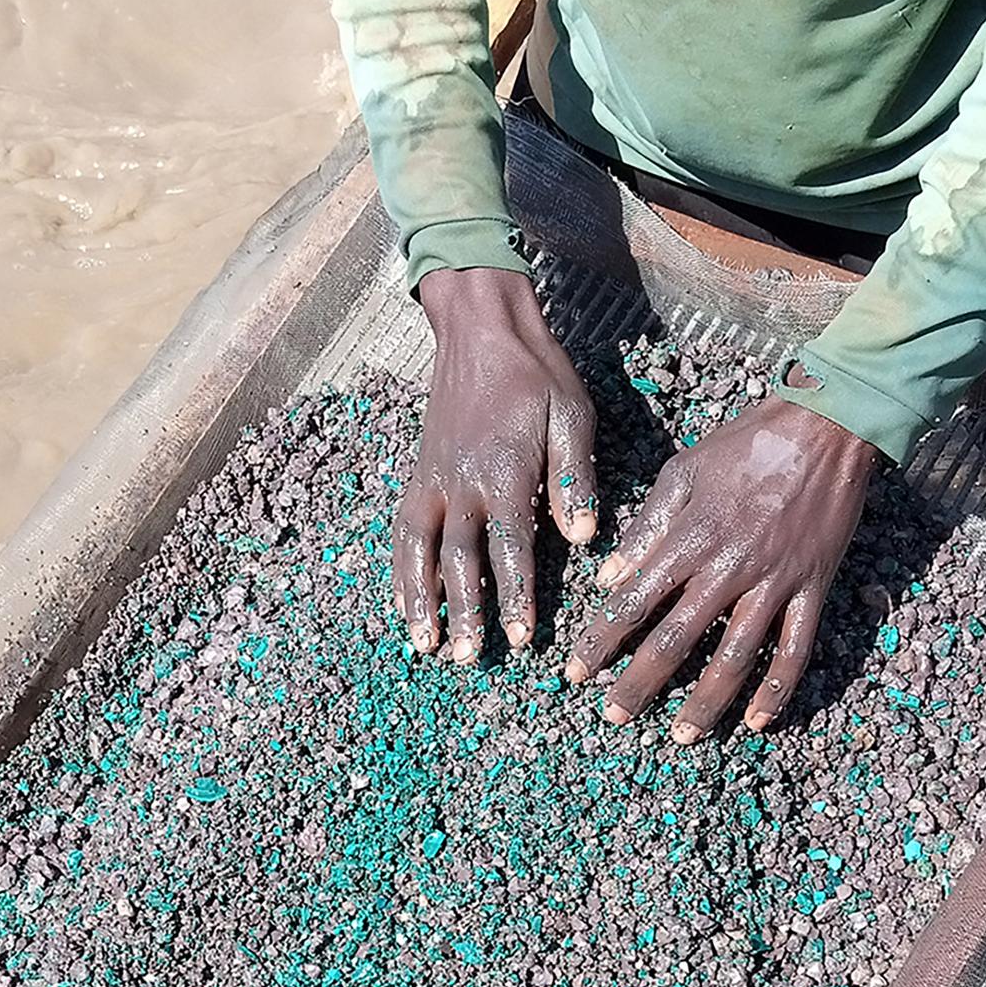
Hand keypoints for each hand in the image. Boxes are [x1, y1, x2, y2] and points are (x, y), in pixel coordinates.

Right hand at [398, 267, 598, 661]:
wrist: (480, 329)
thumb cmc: (536, 374)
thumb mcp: (570, 415)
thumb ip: (574, 477)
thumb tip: (585, 537)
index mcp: (505, 470)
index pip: (509, 546)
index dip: (514, 595)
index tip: (519, 638)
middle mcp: (461, 482)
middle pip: (458, 558)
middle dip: (464, 611)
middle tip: (469, 657)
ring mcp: (434, 479)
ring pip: (419, 549)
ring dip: (420, 599)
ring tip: (424, 644)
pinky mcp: (419, 474)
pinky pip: (403, 529)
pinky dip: (401, 569)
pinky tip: (403, 602)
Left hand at [563, 392, 876, 741]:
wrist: (825, 428)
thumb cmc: (747, 444)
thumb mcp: (683, 471)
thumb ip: (647, 527)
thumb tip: (609, 576)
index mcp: (690, 538)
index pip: (635, 601)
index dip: (603, 640)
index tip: (577, 672)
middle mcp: (728, 568)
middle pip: (676, 640)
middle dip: (640, 683)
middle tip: (613, 716)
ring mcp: (774, 582)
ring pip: (734, 657)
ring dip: (705, 702)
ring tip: (682, 735)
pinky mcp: (813, 588)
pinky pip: (795, 649)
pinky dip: (777, 689)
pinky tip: (756, 721)